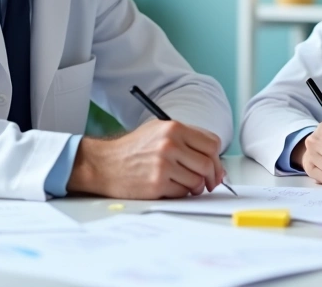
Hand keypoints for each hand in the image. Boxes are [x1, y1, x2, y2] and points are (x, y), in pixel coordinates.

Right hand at [68, 120, 224, 198]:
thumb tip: (213, 158)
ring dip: (195, 187)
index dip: (217, 159)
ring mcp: (164, 165)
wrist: (104, 164)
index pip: (212, 144)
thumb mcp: (158, 131)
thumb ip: (186, 139)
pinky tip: (170, 187)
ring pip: (197, 181)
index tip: (215, 168)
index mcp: (174, 128)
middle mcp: (170, 144)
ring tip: (184, 184)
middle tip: (208, 182)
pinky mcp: (157, 184)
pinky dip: (180, 193)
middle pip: (208, 164)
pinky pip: (182, 193)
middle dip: (212, 176)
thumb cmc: (133, 149)